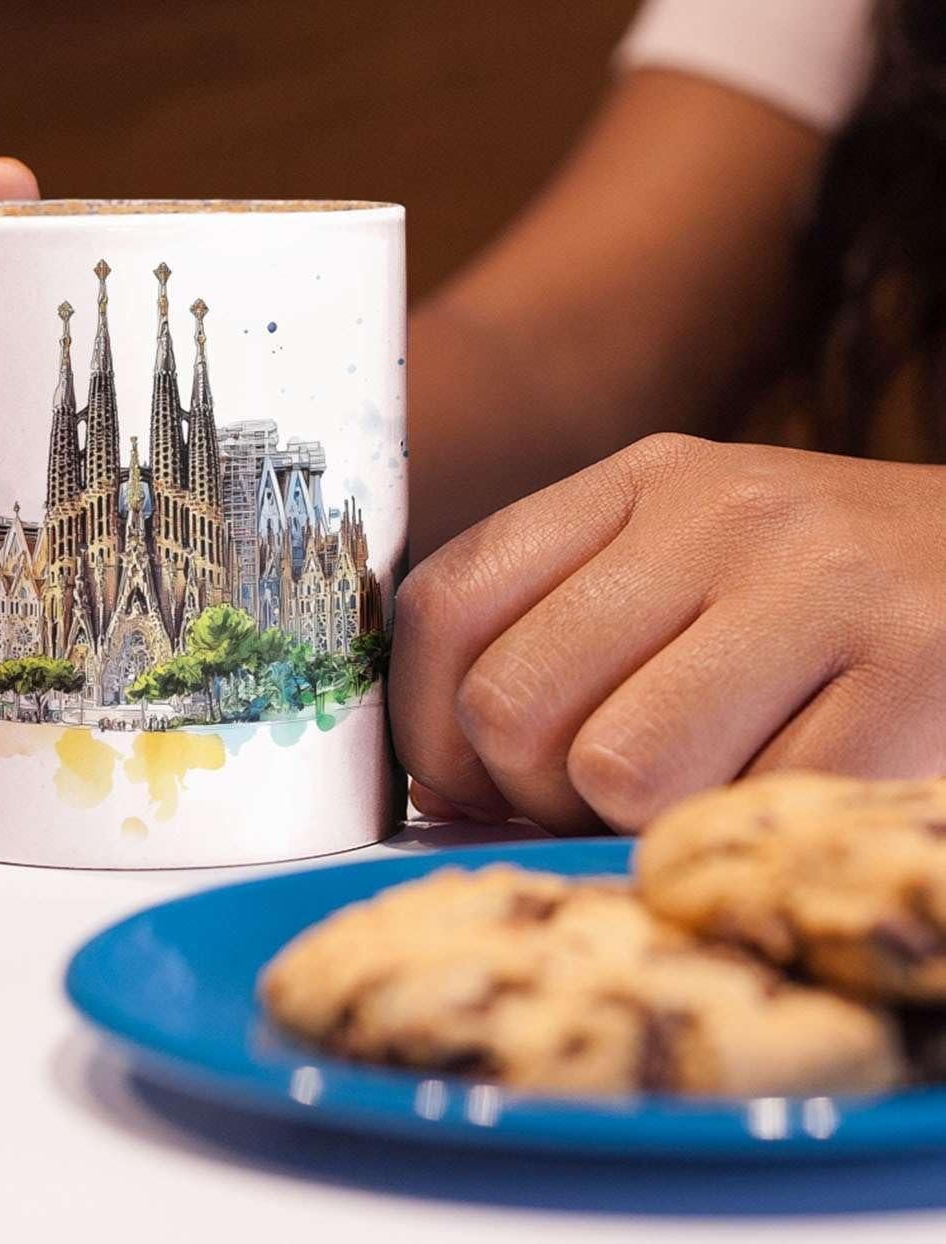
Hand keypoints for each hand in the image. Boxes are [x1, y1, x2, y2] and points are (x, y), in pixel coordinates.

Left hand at [390, 434, 945, 832]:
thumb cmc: (824, 598)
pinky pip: (746, 815)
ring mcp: (820, 587)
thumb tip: (438, 785)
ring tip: (705, 789)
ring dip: (641, 824)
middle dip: (535, 793)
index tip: (469, 776)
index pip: (446, 603)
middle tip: (606, 795)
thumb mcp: (684, 563)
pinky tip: (788, 792)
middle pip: (511, 706)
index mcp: (638, 481)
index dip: (426, 723)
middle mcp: (718, 515)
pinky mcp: (914, 675)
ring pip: (616, 773)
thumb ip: (558, 638)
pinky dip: (747, 840)